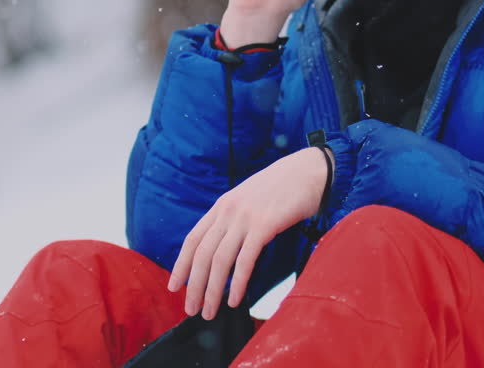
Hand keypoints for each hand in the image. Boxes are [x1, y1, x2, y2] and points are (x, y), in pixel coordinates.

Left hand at [167, 147, 328, 318]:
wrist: (308, 171)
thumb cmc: (282, 188)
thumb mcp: (249, 200)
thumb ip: (235, 219)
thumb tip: (225, 247)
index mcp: (222, 205)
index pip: (193, 239)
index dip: (181, 265)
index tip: (174, 286)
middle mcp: (228, 211)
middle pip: (202, 254)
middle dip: (194, 285)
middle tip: (191, 309)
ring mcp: (245, 218)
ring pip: (220, 260)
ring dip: (212, 290)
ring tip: (210, 312)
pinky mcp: (264, 225)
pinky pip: (245, 260)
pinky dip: (237, 283)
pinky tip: (234, 300)